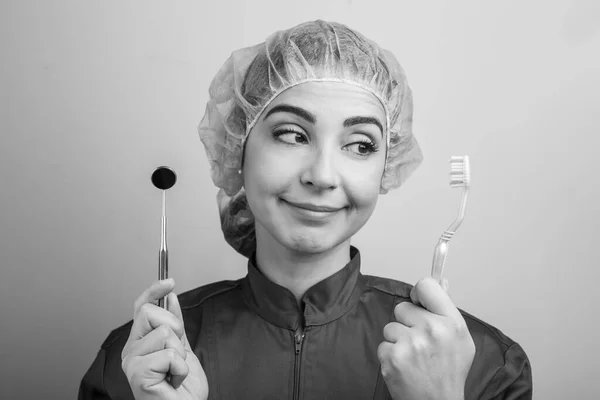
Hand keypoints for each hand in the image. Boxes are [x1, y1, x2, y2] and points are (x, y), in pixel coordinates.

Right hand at [121, 279, 208, 399]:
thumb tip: (170, 297)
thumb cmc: (182, 390)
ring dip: (179, 353)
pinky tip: (173, 381)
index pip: (142, 307)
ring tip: (174, 371)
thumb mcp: (182, 348)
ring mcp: (132, 362)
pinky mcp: (138, 374)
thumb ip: (175, 324)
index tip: (169, 281)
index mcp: (140, 343)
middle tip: (176, 353)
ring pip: (164, 332)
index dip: (153, 291)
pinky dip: (179, 368)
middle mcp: (132, 350)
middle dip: (174, 328)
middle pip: (151, 313)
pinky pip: (169, 354)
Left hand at [377, 278, 474, 399]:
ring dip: (398, 341)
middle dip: (407, 322)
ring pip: (390, 327)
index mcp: (452, 323)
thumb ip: (447, 309)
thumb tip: (441, 281)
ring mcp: (411, 344)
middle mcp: (432, 330)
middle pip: (402, 307)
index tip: (418, 303)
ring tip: (414, 357)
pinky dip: (391, 355)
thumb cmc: (448, 372)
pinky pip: (383, 344)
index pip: (427, 285)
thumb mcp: (460, 339)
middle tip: (420, 343)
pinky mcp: (393, 357)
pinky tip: (405, 366)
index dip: (419, 293)